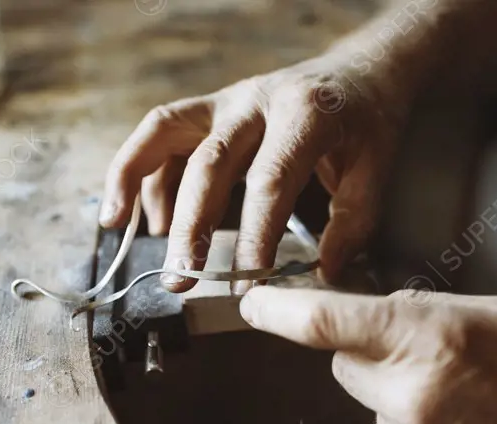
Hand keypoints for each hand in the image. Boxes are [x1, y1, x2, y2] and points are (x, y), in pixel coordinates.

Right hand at [99, 55, 417, 291]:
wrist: (359, 69)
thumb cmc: (366, 121)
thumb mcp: (377, 166)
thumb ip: (354, 220)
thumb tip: (322, 271)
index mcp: (304, 115)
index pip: (270, 181)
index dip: (255, 235)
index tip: (248, 281)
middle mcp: (256, 101)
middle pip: (209, 163)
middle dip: (191, 225)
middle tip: (181, 277)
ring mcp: (225, 101)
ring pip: (165, 132)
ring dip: (135, 179)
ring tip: (119, 228)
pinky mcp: (208, 109)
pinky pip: (161, 135)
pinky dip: (139, 171)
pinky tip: (140, 218)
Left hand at [239, 287, 496, 423]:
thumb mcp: (492, 316)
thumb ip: (420, 310)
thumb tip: (367, 314)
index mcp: (429, 340)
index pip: (327, 323)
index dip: (279, 312)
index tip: (254, 304)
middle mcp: (409, 397)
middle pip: (344, 367)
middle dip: (370, 360)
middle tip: (429, 365)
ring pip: (372, 411)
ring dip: (400, 406)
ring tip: (466, 413)